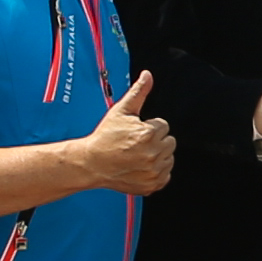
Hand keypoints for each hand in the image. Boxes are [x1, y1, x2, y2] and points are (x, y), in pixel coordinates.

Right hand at [73, 71, 178, 196]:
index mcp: (147, 134)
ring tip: (136, 155)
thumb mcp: (121, 111)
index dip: (148, 127)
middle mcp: (152, 153)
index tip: (134, 133)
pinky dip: (156, 172)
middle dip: (155, 141)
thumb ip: (138, 92)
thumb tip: (147, 76)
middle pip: (169, 142)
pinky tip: (140, 167)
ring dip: (157, 156)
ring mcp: (153, 171)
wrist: (92, 163)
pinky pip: (166, 175)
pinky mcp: (152, 184)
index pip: (163, 126)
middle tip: (135, 144)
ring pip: (169, 158)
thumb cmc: (105, 138)